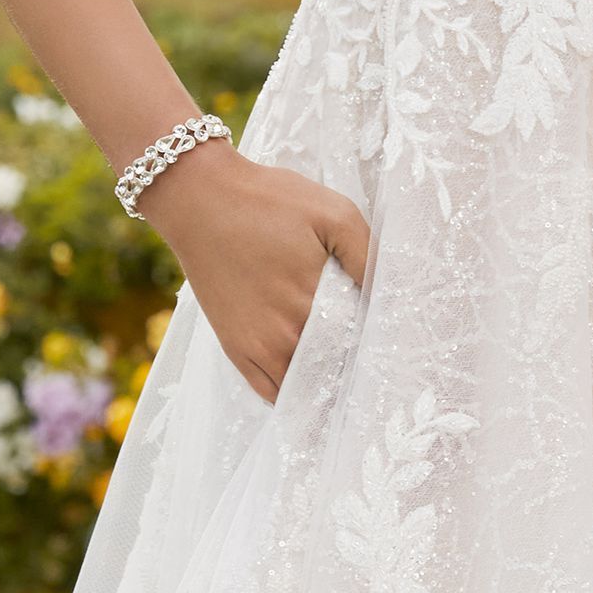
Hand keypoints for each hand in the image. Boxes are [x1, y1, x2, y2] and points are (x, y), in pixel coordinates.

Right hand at [136, 141, 369, 395]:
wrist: (200, 200)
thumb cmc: (269, 202)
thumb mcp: (334, 213)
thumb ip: (368, 256)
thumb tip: (388, 297)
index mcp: (316, 305)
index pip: (362, 346)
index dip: (378, 345)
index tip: (391, 340)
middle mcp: (286, 337)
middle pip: (336, 369)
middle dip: (355, 364)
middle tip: (373, 355)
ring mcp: (257, 349)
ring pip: (306, 386)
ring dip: (325, 381)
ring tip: (343, 366)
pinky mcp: (235, 349)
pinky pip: (271, 392)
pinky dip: (293, 390)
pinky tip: (309, 378)